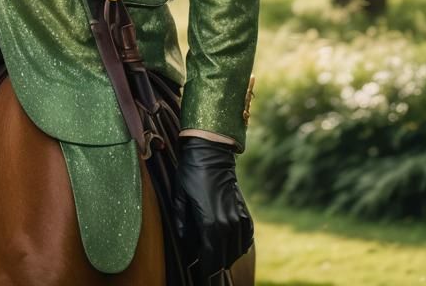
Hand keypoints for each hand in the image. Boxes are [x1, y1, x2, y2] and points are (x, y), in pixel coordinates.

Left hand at [173, 136, 253, 279]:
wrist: (211, 152)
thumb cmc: (191, 173)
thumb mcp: (179, 196)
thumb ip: (181, 222)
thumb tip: (185, 244)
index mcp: (210, 223)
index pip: (210, 258)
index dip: (204, 269)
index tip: (199, 274)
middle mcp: (228, 224)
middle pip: (223, 258)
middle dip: (214, 266)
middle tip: (205, 269)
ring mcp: (239, 218)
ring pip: (236, 251)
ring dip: (226, 257)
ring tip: (214, 258)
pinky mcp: (245, 212)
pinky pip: (246, 238)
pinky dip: (240, 246)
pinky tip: (231, 246)